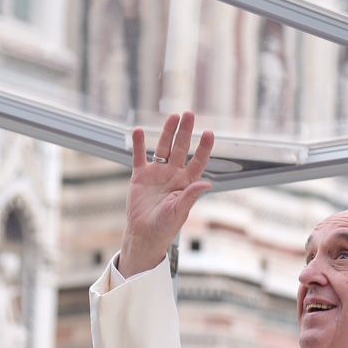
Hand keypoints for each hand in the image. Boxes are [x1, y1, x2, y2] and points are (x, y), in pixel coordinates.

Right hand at [120, 111, 215, 276]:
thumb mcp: (180, 211)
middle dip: (185, 132)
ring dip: (167, 132)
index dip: (204, 148)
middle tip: (189, 114)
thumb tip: (208, 183)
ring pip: (163, 148)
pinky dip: (139, 144)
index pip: (198, 161)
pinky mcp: (140, 176)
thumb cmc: (165, 227)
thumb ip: (191, 195)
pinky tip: (140, 131)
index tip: (209, 133)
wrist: (144, 234)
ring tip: (172, 116)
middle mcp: (173, 175)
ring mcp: (157, 174)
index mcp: (186, 183)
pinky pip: (140, 157)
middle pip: (181, 148)